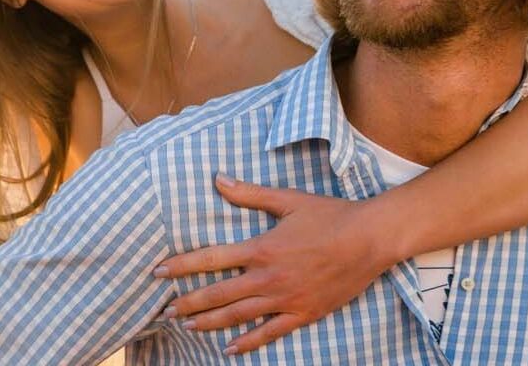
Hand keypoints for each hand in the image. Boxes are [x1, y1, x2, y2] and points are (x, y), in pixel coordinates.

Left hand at [153, 175, 395, 354]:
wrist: (370, 239)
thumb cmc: (330, 216)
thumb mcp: (288, 200)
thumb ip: (249, 193)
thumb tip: (217, 179)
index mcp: (262, 248)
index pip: (211, 259)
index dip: (181, 267)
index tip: (157, 272)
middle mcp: (269, 277)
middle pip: (218, 294)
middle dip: (188, 303)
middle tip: (164, 311)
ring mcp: (286, 299)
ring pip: (238, 316)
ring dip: (209, 323)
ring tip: (186, 327)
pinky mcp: (304, 313)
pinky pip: (270, 333)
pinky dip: (248, 342)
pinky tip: (229, 349)